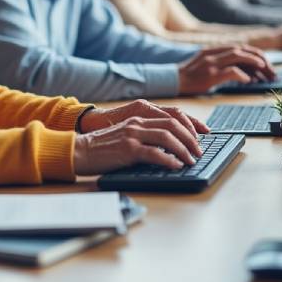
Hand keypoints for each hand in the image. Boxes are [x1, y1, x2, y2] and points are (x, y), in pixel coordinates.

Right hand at [74, 101, 207, 175]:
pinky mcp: (128, 149)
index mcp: (138, 118)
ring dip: (184, 149)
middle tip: (199, 151)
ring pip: (167, 137)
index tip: (201, 136)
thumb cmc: (103, 147)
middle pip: (173, 124)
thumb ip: (144, 137)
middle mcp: (137, 123)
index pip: (171, 116)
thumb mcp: (125, 136)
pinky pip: (154, 153)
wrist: (80, 151)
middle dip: (190, 138)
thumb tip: (169, 148)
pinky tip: (176, 165)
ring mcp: (132, 135)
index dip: (189, 125)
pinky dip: (169, 159)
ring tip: (191, 159)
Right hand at [177, 45, 275, 94]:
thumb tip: (248, 73)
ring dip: (255, 63)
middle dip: (260, 59)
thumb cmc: (192, 76)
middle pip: (243, 49)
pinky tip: (248, 82)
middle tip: (271, 72)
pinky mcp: (210, 74)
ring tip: (266, 73)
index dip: (256, 55)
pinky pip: (230, 71)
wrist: (174, 80)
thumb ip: (223, 63)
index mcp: (214, 49)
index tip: (267, 67)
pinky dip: (242, 75)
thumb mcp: (207, 64)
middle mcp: (214, 53)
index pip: (241, 47)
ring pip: (238, 56)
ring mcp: (212, 63)